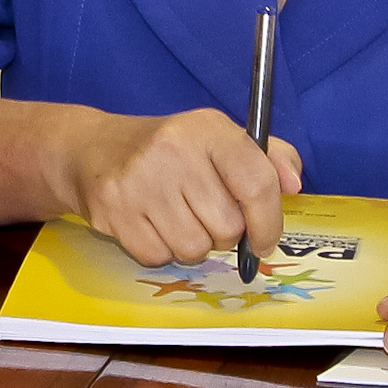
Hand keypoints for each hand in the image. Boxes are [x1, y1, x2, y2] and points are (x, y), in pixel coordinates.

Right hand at [55, 107, 301, 267]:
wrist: (92, 149)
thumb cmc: (169, 150)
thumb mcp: (217, 139)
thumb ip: (266, 158)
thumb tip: (294, 184)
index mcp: (206, 128)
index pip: (256, 183)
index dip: (269, 221)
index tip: (264, 239)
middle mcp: (172, 150)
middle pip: (227, 228)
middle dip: (222, 233)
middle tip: (202, 213)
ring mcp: (139, 181)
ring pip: (195, 249)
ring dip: (192, 243)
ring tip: (174, 216)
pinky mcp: (114, 211)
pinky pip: (160, 258)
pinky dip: (161, 250)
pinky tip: (150, 223)